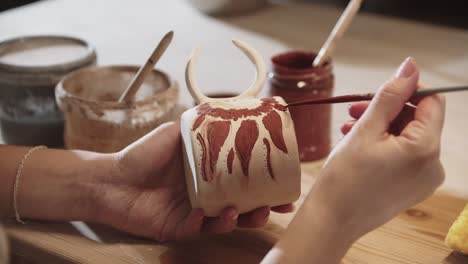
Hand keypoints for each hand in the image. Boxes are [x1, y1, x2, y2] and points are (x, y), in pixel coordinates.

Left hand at [94, 122, 292, 240]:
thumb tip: (223, 108)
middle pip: (242, 207)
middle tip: (277, 206)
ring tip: (242, 212)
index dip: (267, 185)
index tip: (286, 184)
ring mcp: (194, 214)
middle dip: (262, 209)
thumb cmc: (142, 154)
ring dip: (238, 220)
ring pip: (225, 222)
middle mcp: (207, 197)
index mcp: (210, 176)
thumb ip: (197, 125)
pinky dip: (201, 224)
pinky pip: (196, 230)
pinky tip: (201, 215)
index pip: (244, 182)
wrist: (111, 177)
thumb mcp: (173, 132)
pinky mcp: (178, 228)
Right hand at [315, 57, 445, 237]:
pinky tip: (359, 144)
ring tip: (350, 128)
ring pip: (408, 137)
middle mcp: (433, 165)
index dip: (406, 90)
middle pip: (418, 120)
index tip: (379, 91)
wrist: (331, 221)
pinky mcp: (412, 187)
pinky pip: (404, 155)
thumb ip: (390, 96)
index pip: (431, 102)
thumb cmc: (344, 178)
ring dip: (382, 127)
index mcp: (425, 148)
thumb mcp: (365, 130)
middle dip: (388, 110)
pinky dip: (384, 145)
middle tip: (355, 110)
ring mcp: (424, 179)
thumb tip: (410, 67)